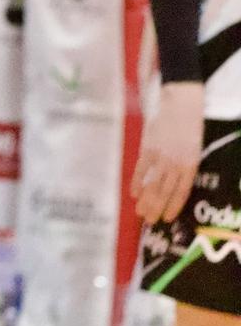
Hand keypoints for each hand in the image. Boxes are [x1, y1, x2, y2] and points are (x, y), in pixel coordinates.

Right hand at [132, 82, 204, 223]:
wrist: (182, 104)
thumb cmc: (189, 126)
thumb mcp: (192, 148)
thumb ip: (183, 165)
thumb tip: (171, 182)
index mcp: (191, 164)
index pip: (182, 191)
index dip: (173, 206)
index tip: (166, 219)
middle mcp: (177, 163)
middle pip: (166, 191)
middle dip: (157, 207)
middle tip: (149, 221)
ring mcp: (162, 155)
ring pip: (154, 183)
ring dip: (146, 200)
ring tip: (140, 213)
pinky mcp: (149, 146)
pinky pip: (142, 168)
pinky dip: (137, 181)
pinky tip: (133, 192)